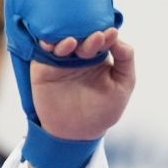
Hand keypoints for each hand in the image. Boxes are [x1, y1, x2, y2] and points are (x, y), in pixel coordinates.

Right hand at [30, 27, 135, 141]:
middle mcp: (79, 53)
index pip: (102, 36)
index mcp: (99, 54)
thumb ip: (125, 60)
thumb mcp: (123, 85)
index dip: (106, 33)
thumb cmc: (103, 110)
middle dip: (89, 36)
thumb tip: (118, 38)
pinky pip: (43, 50)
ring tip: (73, 42)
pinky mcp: (43, 67)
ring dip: (66, 38)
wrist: (76, 134)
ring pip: (62, 39)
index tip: (111, 33)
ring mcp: (60, 58)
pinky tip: (53, 45)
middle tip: (96, 38)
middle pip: (82, 35)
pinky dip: (46, 44)